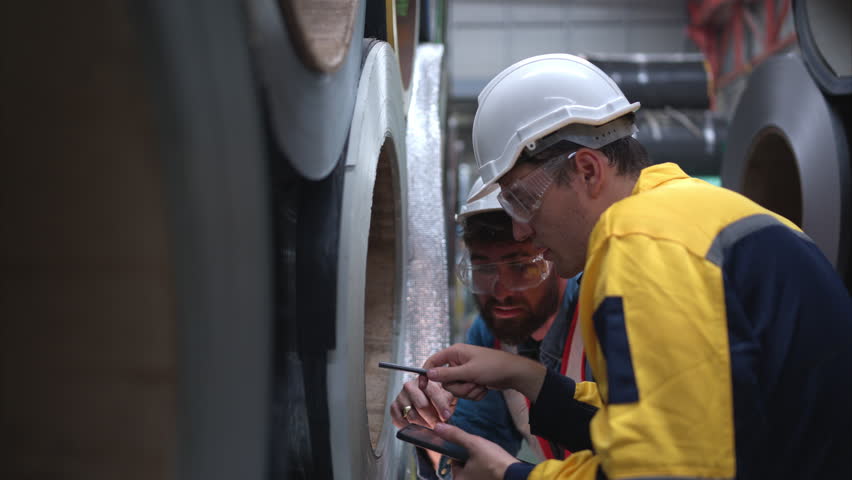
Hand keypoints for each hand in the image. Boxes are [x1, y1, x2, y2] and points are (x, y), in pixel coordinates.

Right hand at [390, 377, 457, 428]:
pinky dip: (410, 427)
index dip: (441, 406)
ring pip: (412, 416)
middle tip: (439, 425)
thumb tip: (445, 412)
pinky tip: (418, 427)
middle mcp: (410, 386)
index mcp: (424, 379)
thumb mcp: (447, 395)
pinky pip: (400, 421)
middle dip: (433, 418)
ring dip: (423, 425)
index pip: (433, 392)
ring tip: (430, 426)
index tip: (446, 416)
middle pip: (422, 405)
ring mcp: (400, 396)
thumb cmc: (438, 397)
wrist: (426, 400)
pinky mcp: (394, 407)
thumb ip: (447, 400)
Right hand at [420, 343, 546, 401]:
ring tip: (480, 385)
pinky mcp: (472, 380)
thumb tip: (429, 374)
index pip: (433, 362)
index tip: (423, 386)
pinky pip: (466, 393)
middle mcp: (458, 361)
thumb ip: (448, 374)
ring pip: (456, 389)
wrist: (514, 374)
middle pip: (446, 381)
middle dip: (459, 387)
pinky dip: (475, 393)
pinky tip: (485, 388)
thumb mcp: (469, 371)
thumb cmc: (493, 367)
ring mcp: (465, 372)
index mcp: (455, 353)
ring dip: (469, 391)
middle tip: (472, 383)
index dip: (426, 374)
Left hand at [433, 423, 516, 479]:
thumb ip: (455, 436)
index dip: (462, 452)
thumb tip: (437, 428)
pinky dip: (488, 469)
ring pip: (475, 471)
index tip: (472, 449)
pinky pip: (484, 475)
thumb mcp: (473, 444)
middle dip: (472, 458)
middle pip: (465, 467)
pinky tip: (494, 464)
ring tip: (490, 459)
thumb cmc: (494, 462)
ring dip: (481, 463)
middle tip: (483, 453)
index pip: (454, 463)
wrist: (516, 475)